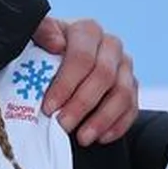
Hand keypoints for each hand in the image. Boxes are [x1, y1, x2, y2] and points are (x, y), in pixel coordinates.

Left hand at [29, 16, 138, 145]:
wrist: (59, 62)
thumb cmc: (44, 52)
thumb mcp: (34, 38)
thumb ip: (40, 31)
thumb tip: (57, 43)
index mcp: (88, 31)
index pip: (82, 58)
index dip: (65, 84)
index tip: (48, 107)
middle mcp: (111, 45)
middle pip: (104, 76)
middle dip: (82, 104)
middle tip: (63, 125)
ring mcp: (125, 66)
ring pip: (123, 94)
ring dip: (102, 119)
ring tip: (82, 137)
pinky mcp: (132, 86)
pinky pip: (132, 108)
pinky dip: (118, 126)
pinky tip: (100, 137)